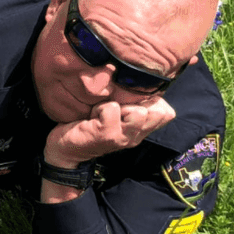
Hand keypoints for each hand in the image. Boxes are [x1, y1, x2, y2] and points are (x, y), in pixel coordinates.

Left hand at [45, 96, 175, 167]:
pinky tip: (91, 116)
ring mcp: (123, 137)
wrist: (65, 150)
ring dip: (117, 105)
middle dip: (136, 102)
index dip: (153, 101)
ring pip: (139, 112)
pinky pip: (111, 109)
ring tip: (103, 113)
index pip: (168, 113)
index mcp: (140, 131)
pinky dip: (99, 108)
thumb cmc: (90, 126)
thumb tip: (144, 82)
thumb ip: (132, 106)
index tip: (130, 103)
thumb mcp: (116, 117)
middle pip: (158, 111)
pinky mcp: (107, 134)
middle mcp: (135, 136)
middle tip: (115, 109)